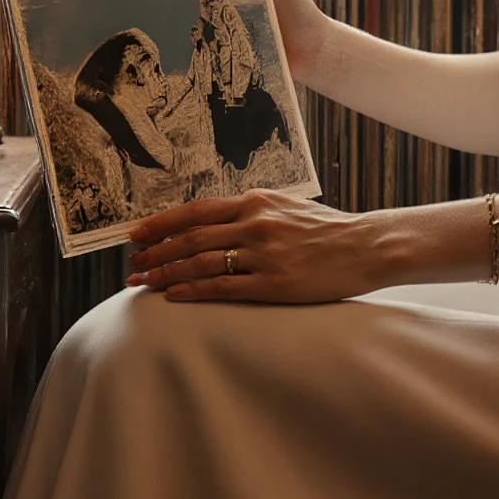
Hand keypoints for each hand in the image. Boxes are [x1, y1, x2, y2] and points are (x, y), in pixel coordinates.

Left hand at [125, 189, 384, 303]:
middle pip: (190, 238)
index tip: (136, 234)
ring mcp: (264, 254)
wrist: (366, 247)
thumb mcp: (287, 208)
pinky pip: (224, 287)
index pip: (195, 211)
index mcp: (256, 202)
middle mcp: (255, 223)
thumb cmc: (327, 229)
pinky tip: (174, 296)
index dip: (161, 223)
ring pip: (200, 262)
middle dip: (155, 252)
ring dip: (166, 273)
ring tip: (143, 284)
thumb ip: (253, 211)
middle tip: (132, 265)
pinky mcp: (274, 283)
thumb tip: (217, 221)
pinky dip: (193, 291)